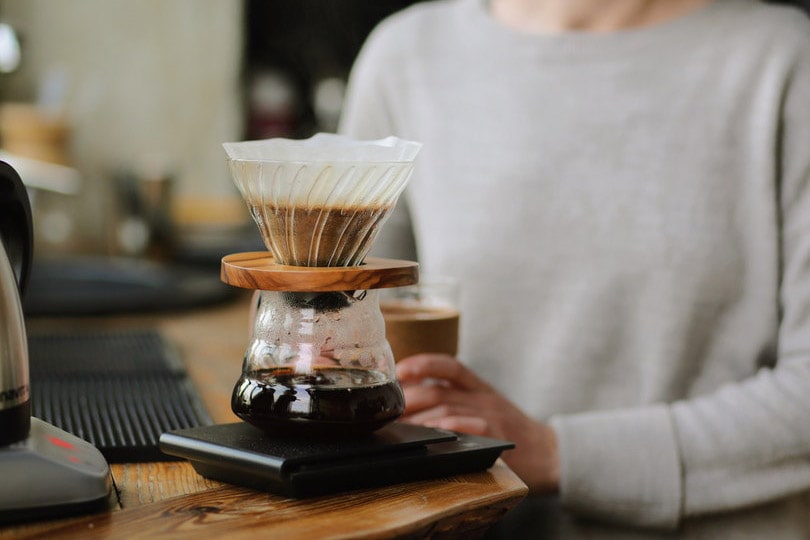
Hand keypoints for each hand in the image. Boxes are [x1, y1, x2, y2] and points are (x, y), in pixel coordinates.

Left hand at [396, 353, 558, 493]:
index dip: (423, 364)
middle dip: (409, 399)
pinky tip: (430, 435)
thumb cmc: (512, 432)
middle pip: (439, 391)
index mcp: (480, 388)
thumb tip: (413, 404)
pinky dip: (445, 429)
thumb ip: (458, 400)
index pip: (450, 367)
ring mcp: (490, 417)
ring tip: (400, 428)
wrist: (551, 454)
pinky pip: (466, 428)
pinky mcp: (496, 437)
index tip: (401, 370)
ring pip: (446, 411)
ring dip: (419, 420)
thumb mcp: (487, 407)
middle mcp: (483, 398)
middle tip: (389, 411)